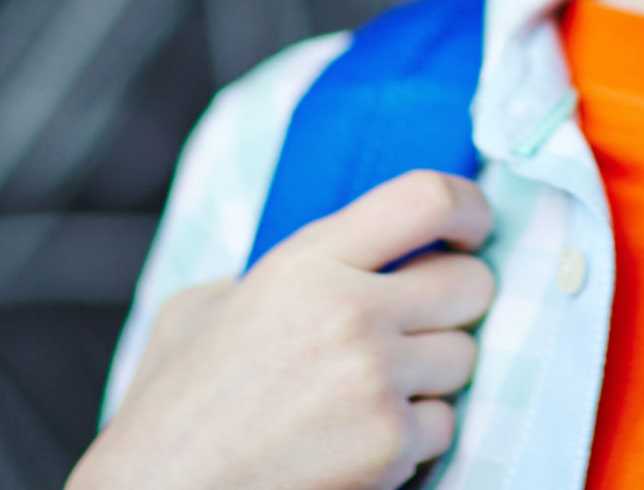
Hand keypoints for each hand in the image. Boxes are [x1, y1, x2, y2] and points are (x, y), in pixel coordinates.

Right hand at [69, 171, 496, 489]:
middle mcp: (350, 312)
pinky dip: (412, 439)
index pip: (427, 197)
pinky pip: (444, 425)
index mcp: (305, 261)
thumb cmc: (172, 410)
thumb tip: (345, 256)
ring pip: (465, 359)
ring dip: (430, 377)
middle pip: (472, 283)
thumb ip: (283, 270)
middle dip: (454, 305)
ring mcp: (375, 381)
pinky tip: (358, 441)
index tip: (472, 228)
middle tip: (417, 325)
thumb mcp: (206, 306)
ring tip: (366, 393)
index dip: (468, 208)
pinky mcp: (389, 446)